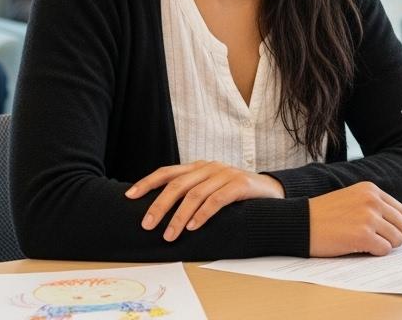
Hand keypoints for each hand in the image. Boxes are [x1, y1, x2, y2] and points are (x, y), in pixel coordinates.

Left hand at [126, 160, 284, 240]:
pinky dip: (203, 214)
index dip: (147, 183)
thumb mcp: (211, 188)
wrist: (272, 190)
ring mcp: (225, 174)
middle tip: (147, 224)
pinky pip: (217, 200)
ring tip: (169, 235)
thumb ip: (191, 192)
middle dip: (159, 205)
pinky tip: (193, 227)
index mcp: (198, 167)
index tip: (129, 196)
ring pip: (195, 194)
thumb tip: (160, 212)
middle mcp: (209, 167)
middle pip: (177, 184)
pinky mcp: (240, 184)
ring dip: (179, 217)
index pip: (167, 172)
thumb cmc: (237, 193)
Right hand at [307, 182, 401, 255]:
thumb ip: (371, 205)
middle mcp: (372, 201)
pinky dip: (376, 253)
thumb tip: (396, 225)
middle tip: (374, 241)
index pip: (400, 211)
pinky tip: (360, 249)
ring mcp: (369, 218)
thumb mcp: (350, 198)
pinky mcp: (363, 236)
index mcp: (370, 190)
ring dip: (384, 245)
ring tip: (366, 245)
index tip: (378, 231)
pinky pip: (384, 250)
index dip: (391, 224)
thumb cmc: (322, 215)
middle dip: (391, 236)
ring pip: (397, 239)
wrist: (299, 223)